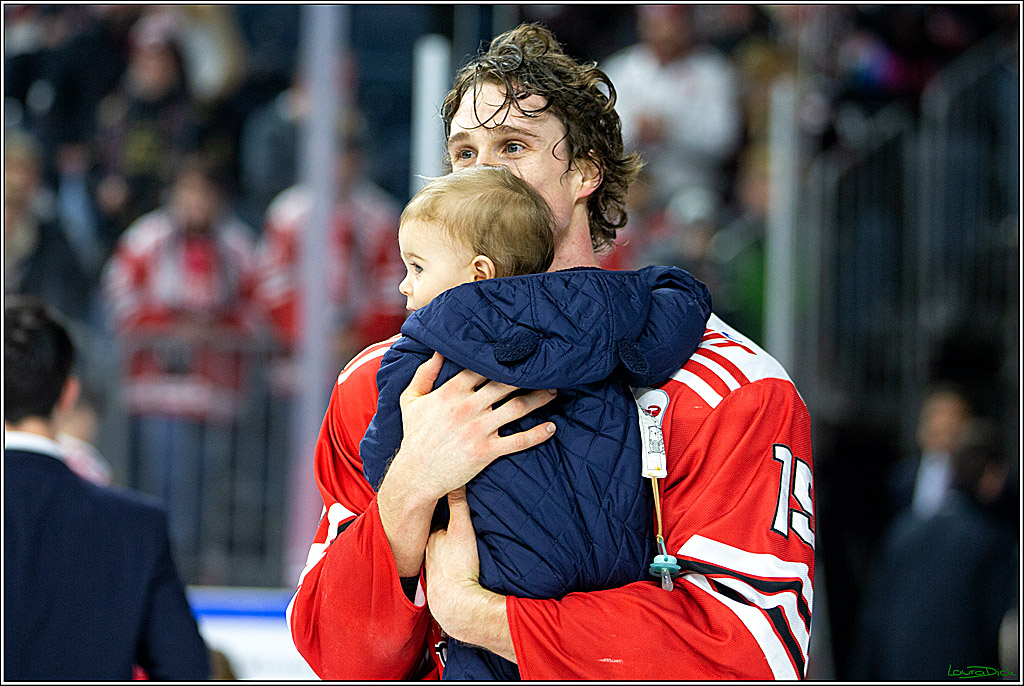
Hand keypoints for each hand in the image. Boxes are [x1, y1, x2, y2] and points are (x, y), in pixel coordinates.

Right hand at [378, 352, 556, 575]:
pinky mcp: (486, 451)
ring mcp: (478, 429)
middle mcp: (468, 406)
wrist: (415, 475)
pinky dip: (537, 434)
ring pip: (517, 408)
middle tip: (545, 370)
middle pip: (506, 383)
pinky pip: (518, 440)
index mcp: (451, 391)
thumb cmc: (414, 436)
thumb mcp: (411, 400)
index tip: (518, 353)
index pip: (482, 367)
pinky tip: (551, 428)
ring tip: (553, 392)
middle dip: (527, 375)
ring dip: (539, 398)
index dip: (502, 359)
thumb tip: (437, 352)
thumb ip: (424, 374)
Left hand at [425, 488, 515, 661]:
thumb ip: (458, 505)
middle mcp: (427, 555)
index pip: (435, 521)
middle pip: (436, 539)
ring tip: (458, 549)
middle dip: (443, 534)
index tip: (448, 506)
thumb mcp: (461, 528)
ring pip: (438, 556)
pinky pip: (443, 572)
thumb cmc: (459, 564)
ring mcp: (433, 572)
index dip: (443, 514)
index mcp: (431, 539)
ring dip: (446, 552)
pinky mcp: (440, 587)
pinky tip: (456, 570)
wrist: (457, 603)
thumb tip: (454, 480)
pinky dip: (448, 568)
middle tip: (455, 529)